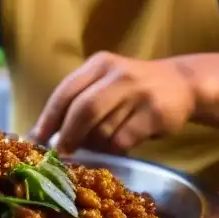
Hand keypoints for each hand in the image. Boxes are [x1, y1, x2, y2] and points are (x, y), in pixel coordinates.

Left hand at [30, 52, 200, 155]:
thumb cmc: (132, 89)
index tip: (36, 138)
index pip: (65, 91)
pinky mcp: (154, 113)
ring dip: (95, 144)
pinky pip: (123, 140)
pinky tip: (120, 145)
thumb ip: (78, 101)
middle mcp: (117, 74)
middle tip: (61, 153)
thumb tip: (44, 134)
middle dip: (68, 136)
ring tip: (101, 143)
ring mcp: (138, 92)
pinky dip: (115, 149)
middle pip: (82, 110)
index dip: (48, 117)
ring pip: (103, 129)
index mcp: (98, 64)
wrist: (182, 84)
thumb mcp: (105, 82)